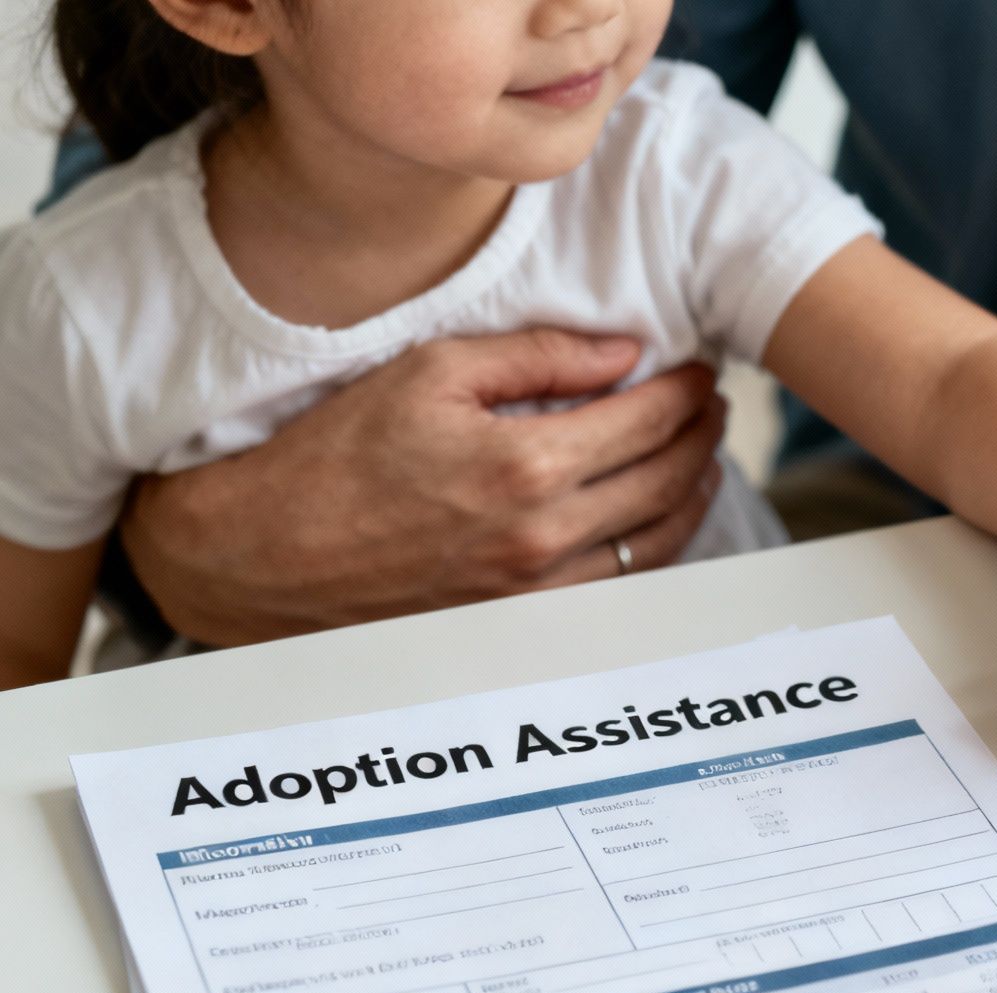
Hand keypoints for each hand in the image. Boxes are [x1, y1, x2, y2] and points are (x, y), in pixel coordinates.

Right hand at [121, 330, 728, 645]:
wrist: (269, 554)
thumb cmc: (338, 454)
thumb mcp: (431, 374)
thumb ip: (538, 358)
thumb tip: (624, 352)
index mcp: (526, 465)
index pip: (649, 421)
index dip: (687, 391)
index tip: (699, 369)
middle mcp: (544, 536)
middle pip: (669, 482)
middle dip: (704, 436)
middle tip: (712, 405)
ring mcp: (538, 588)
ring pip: (659, 542)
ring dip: (694, 494)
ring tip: (701, 456)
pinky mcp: (524, 621)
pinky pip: (621, 586)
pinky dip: (657, 546)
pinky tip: (658, 516)